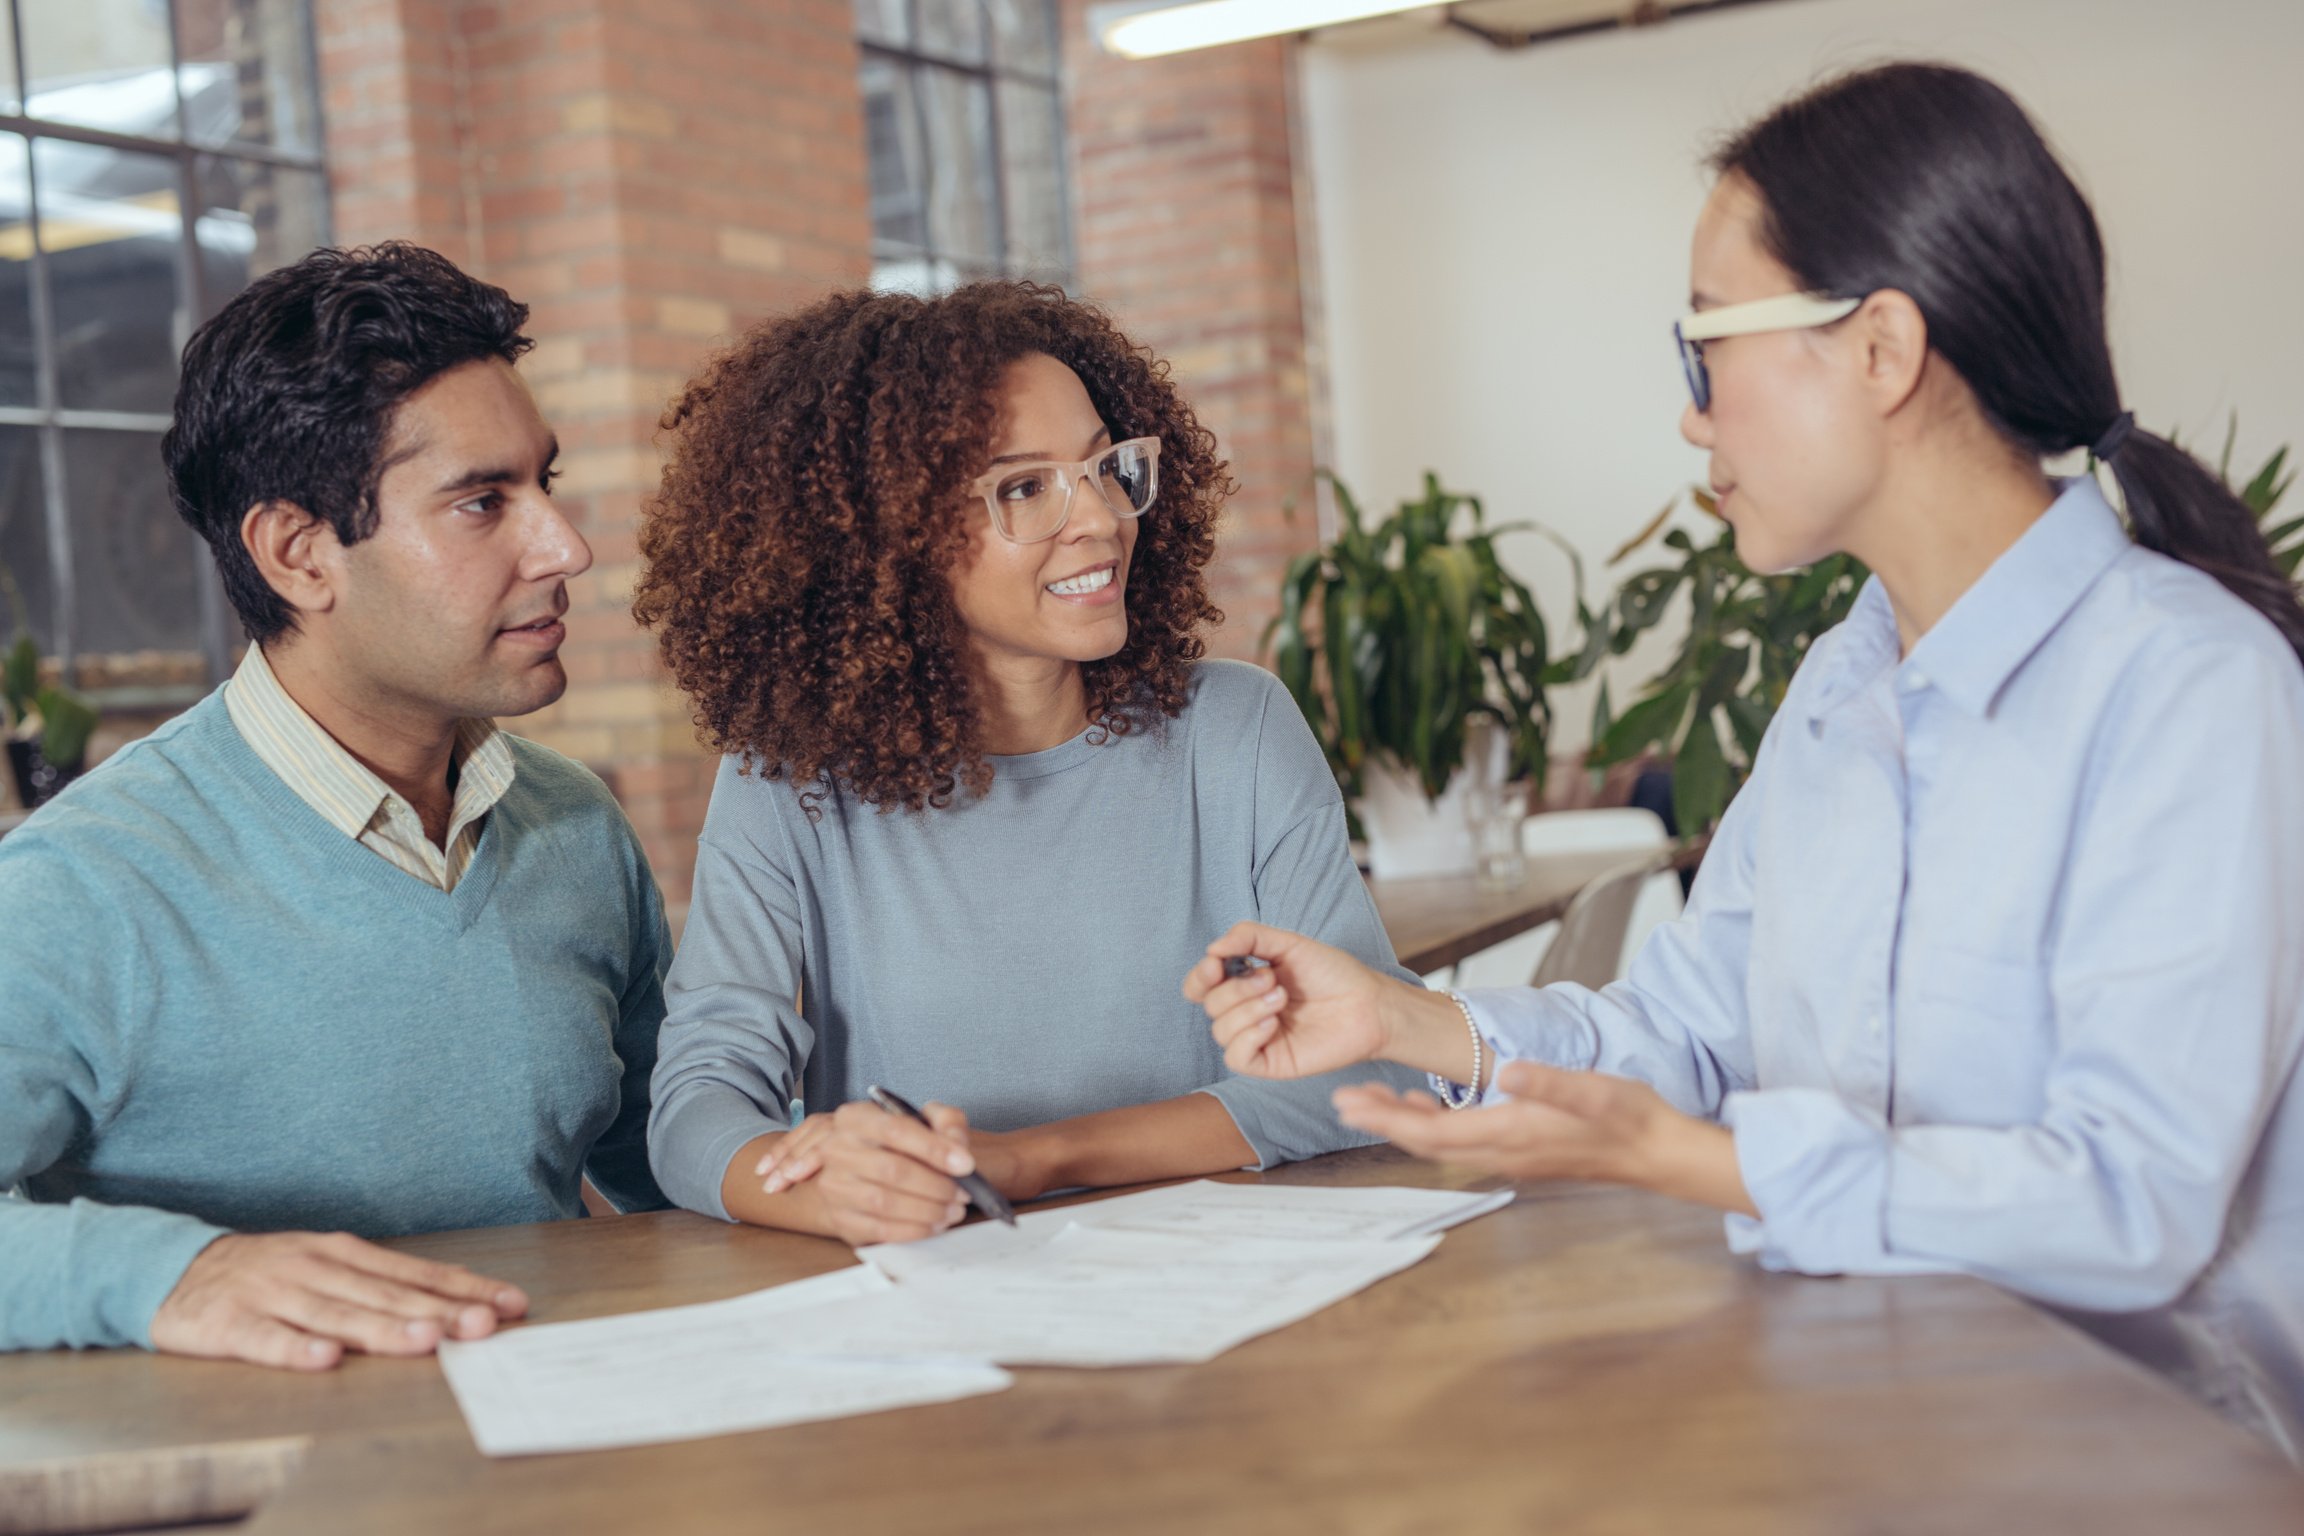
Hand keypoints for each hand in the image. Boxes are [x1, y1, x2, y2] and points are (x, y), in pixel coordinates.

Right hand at [149, 1231, 528, 1371]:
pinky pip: (265, 1339)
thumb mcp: (328, 1266)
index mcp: (344, 1254)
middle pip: (385, 1294)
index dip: (464, 1290)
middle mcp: (315, 1269)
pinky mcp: (229, 1323)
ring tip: (424, 1340)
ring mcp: (273, 1294)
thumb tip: (455, 1294)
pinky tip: (324, 1359)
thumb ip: (383, 1283)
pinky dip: (295, 1349)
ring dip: (381, 1328)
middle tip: (484, 1325)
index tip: (511, 1304)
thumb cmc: (268, 1274)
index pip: (415, 1273)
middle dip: (438, 1310)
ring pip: (335, 1314)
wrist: (173, 1269)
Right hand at [752, 1099, 974, 1245]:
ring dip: (928, 1210)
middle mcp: (837, 1149)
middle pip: (892, 1169)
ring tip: (953, 1209)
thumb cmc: (903, 1144)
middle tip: (963, 1193)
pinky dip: (914, 1230)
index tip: (965, 1164)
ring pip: (885, 1202)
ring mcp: (834, 1186)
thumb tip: (957, 1148)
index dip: (934, 1148)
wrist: (871, 1169)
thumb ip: (947, 1122)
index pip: (896, 1130)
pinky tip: (934, 1224)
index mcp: (856, 1118)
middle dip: (936, 1185)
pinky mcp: (840, 1218)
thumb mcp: (926, 1119)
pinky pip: (879, 1229)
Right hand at [1183, 921, 1394, 1078]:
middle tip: (1273, 980)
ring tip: (1282, 998)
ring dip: (1248, 1009)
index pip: (1200, 986)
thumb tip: (1212, 949)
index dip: (1200, 976)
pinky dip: (1249, 1037)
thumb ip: (1249, 937)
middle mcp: (1247, 1012)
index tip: (1216, 963)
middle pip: (1210, 1005)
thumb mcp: (1289, 944)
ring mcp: (1258, 1039)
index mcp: (1246, 984)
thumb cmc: (1333, 973)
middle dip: (1237, 989)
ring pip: (1221, 1031)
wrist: (1368, 1003)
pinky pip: (1236, 1058)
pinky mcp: (1270, 1063)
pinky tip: (1273, 1025)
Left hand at [1331, 1061, 1755, 1214]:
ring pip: (1440, 1144)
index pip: (1432, 1131)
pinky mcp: (1520, 1149)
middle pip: (1425, 1141)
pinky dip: (1433, 1125)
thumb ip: (1548, 1081)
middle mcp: (1502, 1150)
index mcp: (1510, 1132)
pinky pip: (1461, 1142)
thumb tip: (1507, 1072)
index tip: (1351, 1104)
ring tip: (1371, 1102)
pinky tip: (1427, 1107)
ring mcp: (1510, 1154)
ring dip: (1403, 1124)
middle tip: (1344, 1101)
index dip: (1388, 1118)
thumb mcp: (1593, 1089)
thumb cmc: (1628, 1117)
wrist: (1658, 1151)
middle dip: (1382, 1122)